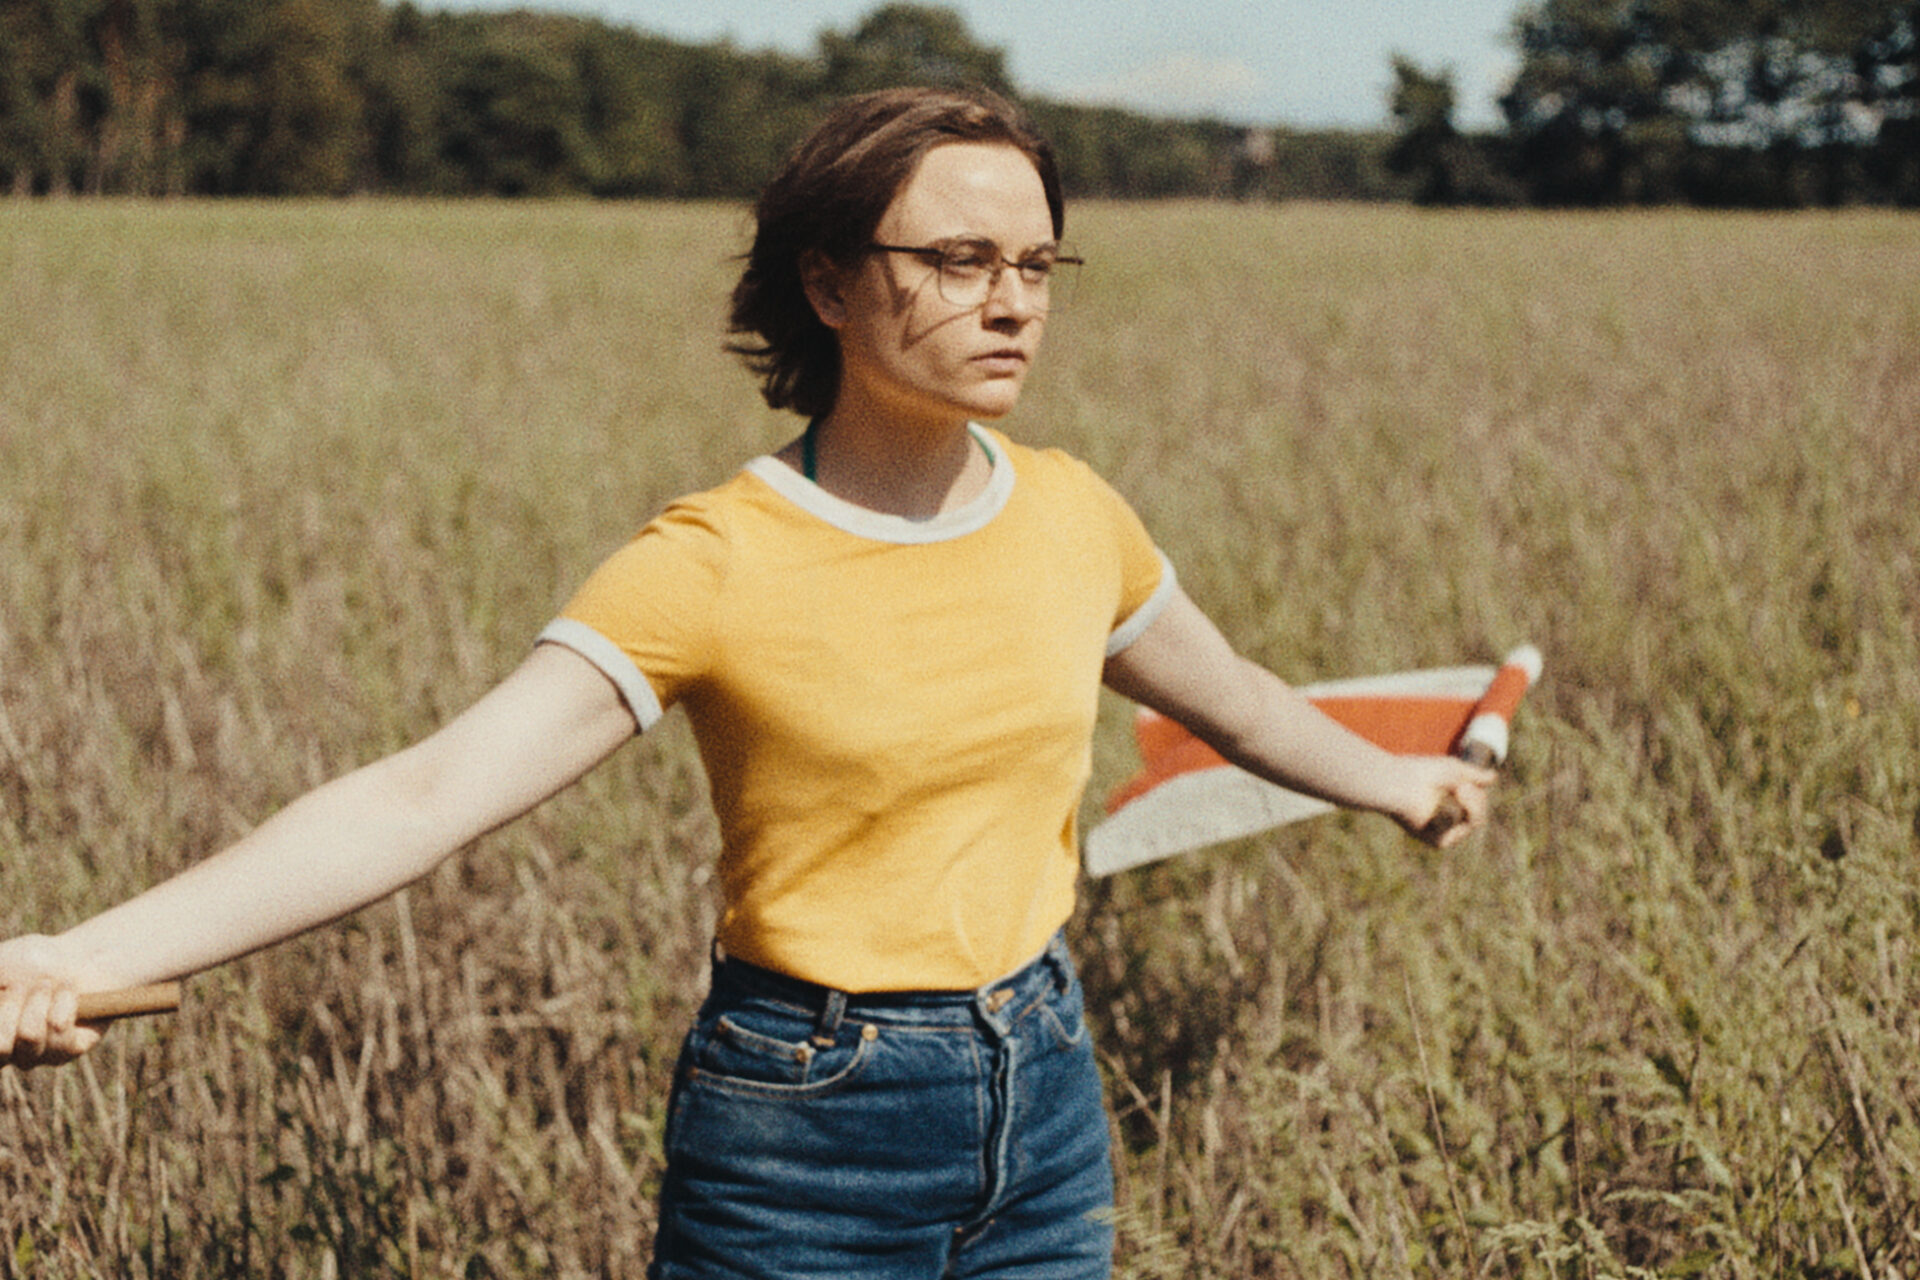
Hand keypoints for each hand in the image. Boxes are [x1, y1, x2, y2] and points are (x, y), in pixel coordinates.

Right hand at [0, 935, 109, 1069]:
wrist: (76, 957)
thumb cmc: (27, 961)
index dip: (2, 1014)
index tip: (4, 989)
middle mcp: (4, 1052)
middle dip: (9, 1007)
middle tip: (19, 985)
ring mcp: (33, 1055)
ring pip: (29, 1036)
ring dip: (37, 1000)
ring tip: (46, 984)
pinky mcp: (67, 1051)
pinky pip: (60, 1031)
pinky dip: (63, 1002)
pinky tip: (67, 990)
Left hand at [1397, 756, 1496, 848]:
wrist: (1401, 781)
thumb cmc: (1422, 772)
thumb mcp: (1455, 770)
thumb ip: (1474, 775)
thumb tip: (1493, 777)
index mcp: (1448, 804)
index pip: (1477, 806)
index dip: (1477, 794)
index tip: (1463, 782)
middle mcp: (1445, 820)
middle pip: (1479, 815)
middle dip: (1476, 798)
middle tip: (1460, 787)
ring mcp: (1442, 832)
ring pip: (1474, 822)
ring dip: (1469, 803)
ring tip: (1454, 791)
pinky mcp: (1437, 841)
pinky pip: (1458, 830)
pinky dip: (1451, 814)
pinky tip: (1437, 807)